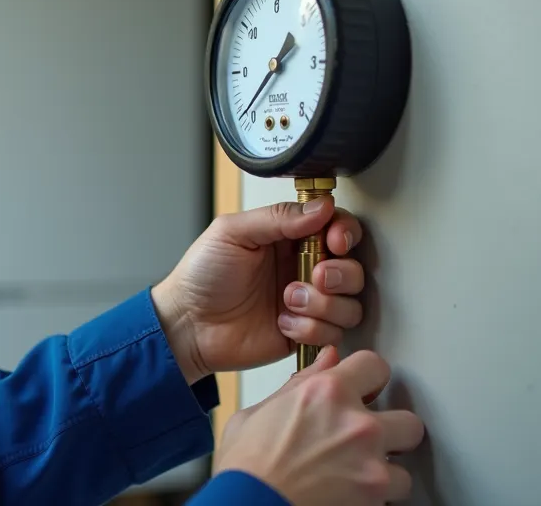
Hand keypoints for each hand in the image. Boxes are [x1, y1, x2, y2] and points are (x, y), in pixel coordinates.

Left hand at [151, 197, 363, 381]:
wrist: (187, 324)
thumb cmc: (202, 275)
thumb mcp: (232, 233)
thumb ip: (277, 217)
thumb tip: (322, 207)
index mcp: (289, 240)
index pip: (338, 228)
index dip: (345, 233)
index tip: (335, 240)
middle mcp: (303, 270)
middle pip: (353, 269)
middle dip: (341, 273)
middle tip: (316, 275)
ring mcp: (307, 304)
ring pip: (350, 305)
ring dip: (325, 304)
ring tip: (288, 300)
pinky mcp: (304, 334)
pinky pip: (332, 334)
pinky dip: (310, 329)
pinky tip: (282, 323)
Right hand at [214, 347, 425, 504]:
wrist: (245, 504)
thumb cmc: (246, 465)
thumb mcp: (259, 411)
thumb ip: (300, 383)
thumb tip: (325, 362)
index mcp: (327, 392)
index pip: (376, 366)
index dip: (369, 377)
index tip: (365, 389)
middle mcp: (357, 423)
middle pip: (407, 419)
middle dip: (390, 429)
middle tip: (366, 439)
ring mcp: (371, 463)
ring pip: (406, 464)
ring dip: (387, 469)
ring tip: (360, 472)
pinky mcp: (374, 497)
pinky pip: (394, 495)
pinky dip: (378, 498)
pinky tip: (354, 493)